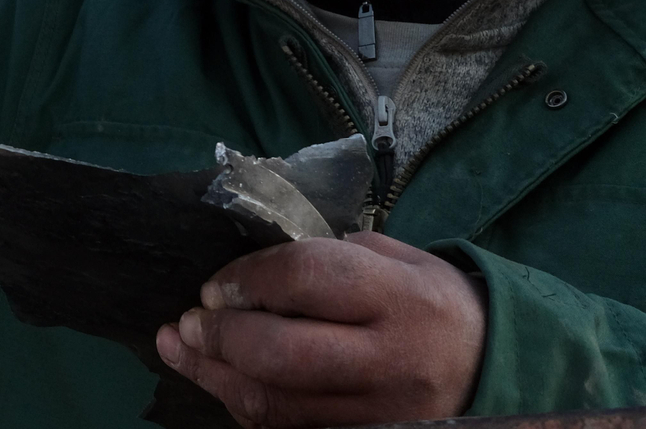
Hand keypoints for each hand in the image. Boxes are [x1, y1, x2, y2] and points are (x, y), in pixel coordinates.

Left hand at [154, 232, 486, 427]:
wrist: (489, 365)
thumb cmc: (426, 299)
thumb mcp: (392, 257)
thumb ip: (323, 257)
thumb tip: (245, 270)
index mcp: (401, 298)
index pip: (307, 279)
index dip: (248, 278)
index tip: (214, 284)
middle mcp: (391, 360)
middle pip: (282, 353)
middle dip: (221, 336)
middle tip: (190, 321)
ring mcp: (379, 412)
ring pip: (276, 404)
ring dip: (214, 376)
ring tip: (179, 348)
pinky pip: (288, 428)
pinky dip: (244, 404)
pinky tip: (219, 379)